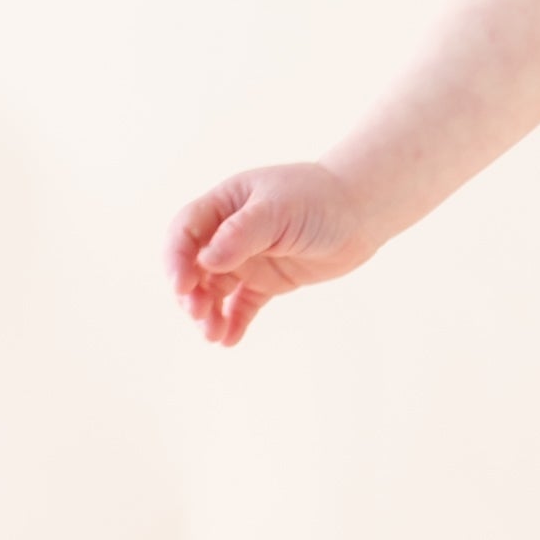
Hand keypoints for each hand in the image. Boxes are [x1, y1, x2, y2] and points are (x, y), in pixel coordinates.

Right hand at [164, 163, 380, 349]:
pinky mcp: (268, 281)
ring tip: (214, 335)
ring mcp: (248, 258)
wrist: (362, 212)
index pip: (186, 232)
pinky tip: (230, 340)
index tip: (182, 286)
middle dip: (191, 293)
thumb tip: (205, 261)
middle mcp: (229, 233)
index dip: (177, 259)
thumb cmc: (319, 199)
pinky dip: (234, 321)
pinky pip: (242, 304)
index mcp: (224, 205)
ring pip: (215, 290)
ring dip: (209, 313)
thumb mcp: (279, 209)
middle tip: (199, 314)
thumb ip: (242, 234)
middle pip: (194, 266)